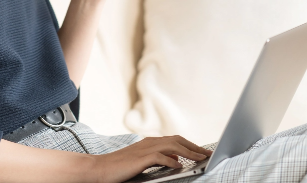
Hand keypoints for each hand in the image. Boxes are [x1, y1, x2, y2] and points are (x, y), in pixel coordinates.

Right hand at [91, 135, 212, 182]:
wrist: (100, 168)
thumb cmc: (119, 167)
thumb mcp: (142, 161)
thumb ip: (158, 158)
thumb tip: (176, 160)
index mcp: (149, 142)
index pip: (175, 140)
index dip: (190, 144)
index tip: (202, 151)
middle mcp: (148, 142)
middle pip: (176, 140)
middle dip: (193, 146)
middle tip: (207, 154)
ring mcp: (144, 149)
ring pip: (171, 146)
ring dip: (188, 152)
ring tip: (200, 159)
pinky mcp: (139, 159)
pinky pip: (159, 157)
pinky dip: (171, 160)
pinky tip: (179, 166)